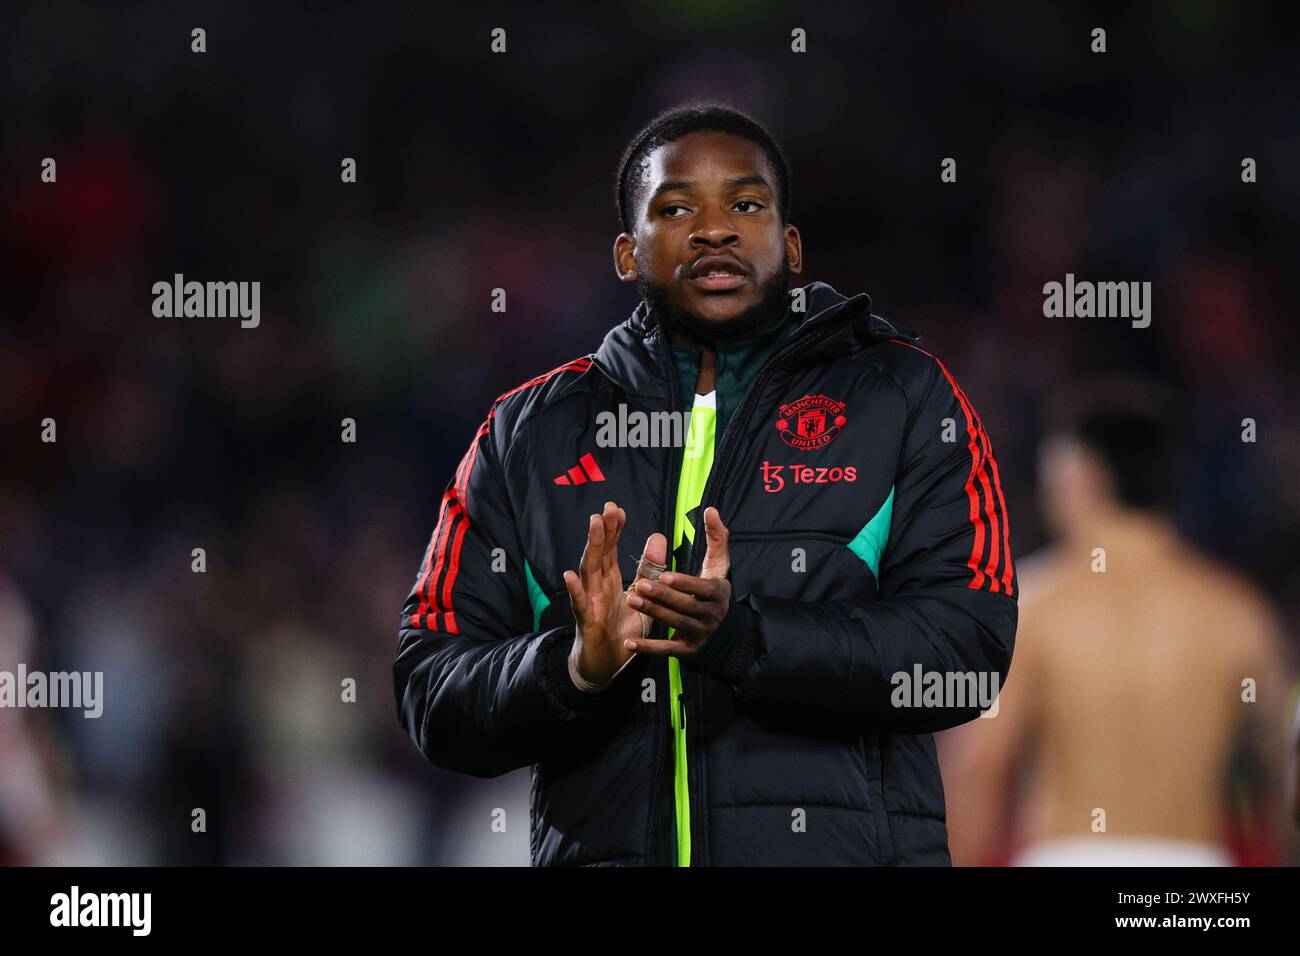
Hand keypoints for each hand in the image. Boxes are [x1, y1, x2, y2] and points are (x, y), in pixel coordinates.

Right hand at [562, 501, 663, 686]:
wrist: (605, 663)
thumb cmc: (619, 628)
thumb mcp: (641, 596)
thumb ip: (648, 569)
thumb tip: (658, 537)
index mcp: (609, 579)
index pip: (610, 549)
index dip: (614, 529)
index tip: (617, 509)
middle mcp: (597, 586)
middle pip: (599, 553)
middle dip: (603, 530)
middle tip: (608, 508)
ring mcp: (589, 602)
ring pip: (588, 571)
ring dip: (591, 547)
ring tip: (594, 526)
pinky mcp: (586, 621)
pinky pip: (579, 604)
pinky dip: (575, 590)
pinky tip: (569, 576)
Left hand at [624, 507, 731, 659]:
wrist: (721, 626)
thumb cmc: (713, 587)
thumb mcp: (718, 563)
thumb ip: (716, 536)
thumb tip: (711, 510)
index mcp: (718, 593)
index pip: (702, 589)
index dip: (684, 584)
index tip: (664, 575)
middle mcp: (712, 616)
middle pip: (685, 607)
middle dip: (662, 596)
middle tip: (639, 585)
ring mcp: (700, 634)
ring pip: (674, 624)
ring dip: (653, 613)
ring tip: (632, 599)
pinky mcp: (688, 650)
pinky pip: (667, 650)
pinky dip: (648, 648)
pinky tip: (629, 642)